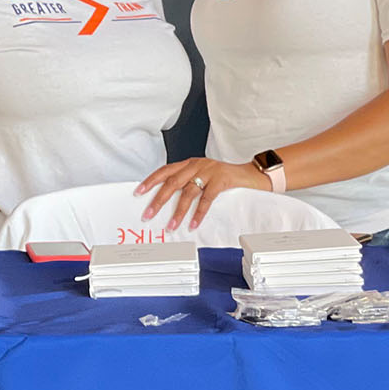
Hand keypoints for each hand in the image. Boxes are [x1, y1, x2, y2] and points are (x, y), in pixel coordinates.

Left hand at [136, 158, 267, 230]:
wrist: (250, 174)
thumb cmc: (224, 178)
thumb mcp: (202, 176)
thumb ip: (187, 183)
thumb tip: (166, 201)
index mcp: (189, 163)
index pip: (165, 170)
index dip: (151, 181)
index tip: (138, 192)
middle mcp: (197, 165)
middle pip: (173, 182)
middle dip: (159, 199)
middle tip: (148, 214)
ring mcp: (209, 171)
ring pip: (188, 192)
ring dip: (178, 211)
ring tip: (171, 225)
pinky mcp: (222, 180)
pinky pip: (207, 199)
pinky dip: (198, 213)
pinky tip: (192, 224)